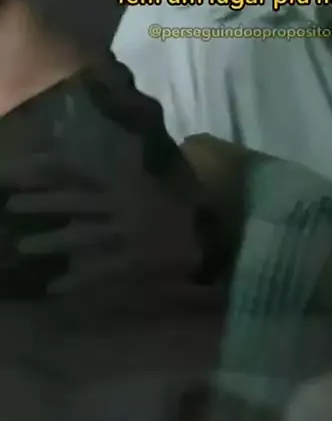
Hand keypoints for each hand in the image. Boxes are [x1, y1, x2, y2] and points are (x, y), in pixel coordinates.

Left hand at [2, 151, 202, 301]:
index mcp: (128, 182)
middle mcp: (124, 205)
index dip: (54, 170)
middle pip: (77, 202)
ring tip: (24, 247)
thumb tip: (113, 145)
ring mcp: (128, 234)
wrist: (210, 235)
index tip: (25, 169)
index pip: (85, 172)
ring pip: (84, 236)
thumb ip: (132, 161)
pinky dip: (77, 279)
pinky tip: (55, 287)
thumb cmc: (182, 202)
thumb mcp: (156, 175)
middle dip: (44, 204)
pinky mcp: (133, 262)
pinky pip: (101, 271)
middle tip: (12, 206)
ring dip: (52, 242)